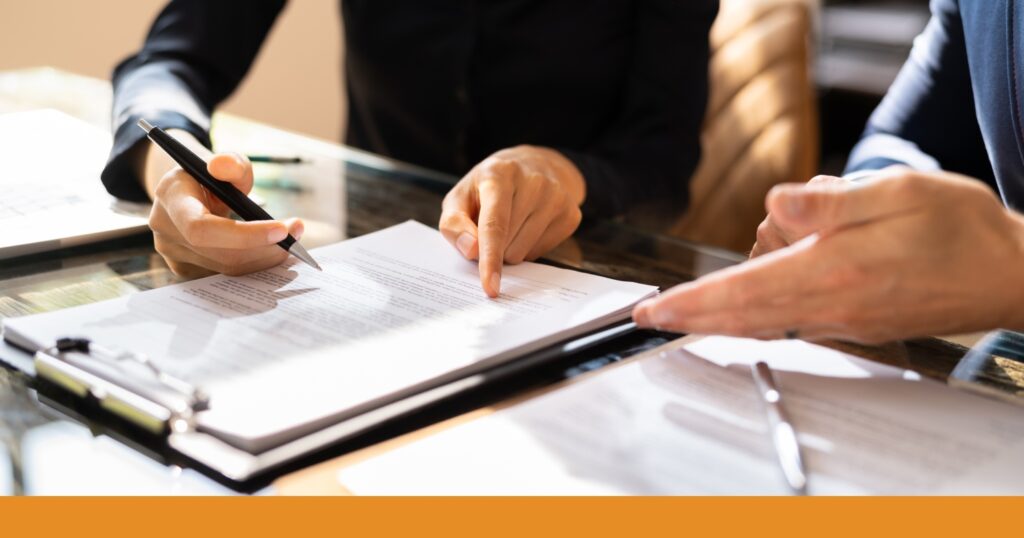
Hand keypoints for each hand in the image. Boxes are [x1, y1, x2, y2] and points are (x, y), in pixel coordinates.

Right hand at [141, 131, 303, 277]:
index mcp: (170, 199)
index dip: (243, 235)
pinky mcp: (187, 269)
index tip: (282, 230)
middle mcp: (165, 231)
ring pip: (227, 267)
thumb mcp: (225, 162)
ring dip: (266, 257)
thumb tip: (225, 166)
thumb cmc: (212, 176)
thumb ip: (231, 163)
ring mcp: (173, 254)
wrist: (191, 193)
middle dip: (265, 247)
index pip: (202, 228)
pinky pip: (227, 273)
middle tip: (297, 234)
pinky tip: (274, 251)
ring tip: (292, 240)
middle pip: (220, 254)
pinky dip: (255, 264)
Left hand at [439, 145, 584, 296]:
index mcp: (499, 174)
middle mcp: (533, 182)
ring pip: (523, 253)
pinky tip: (529, 225)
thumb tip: (471, 251)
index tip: (490, 287)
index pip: (495, 224)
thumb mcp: (460, 197)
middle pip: (507, 244)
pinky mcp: (571, 214)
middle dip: (492, 247)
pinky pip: (540, 254)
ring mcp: (557, 197)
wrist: (534, 166)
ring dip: (509, 249)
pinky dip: (528, 248)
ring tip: (511, 223)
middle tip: (491, 225)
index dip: (490, 258)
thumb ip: (453, 224)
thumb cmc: (488, 187)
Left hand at [633, 169, 1023, 343]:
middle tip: (647, 318)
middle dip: (689, 318)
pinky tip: (740, 306)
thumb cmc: (959, 228)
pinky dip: (753, 316)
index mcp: (836, 269)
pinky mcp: (851, 324)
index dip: (692, 302)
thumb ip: (831, 202)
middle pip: (742, 316)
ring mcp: (841, 321)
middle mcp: (833, 304)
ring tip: (696, 299)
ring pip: (763, 322)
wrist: (1007, 273)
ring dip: (720, 313)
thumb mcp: (899, 191)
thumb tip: (775, 204)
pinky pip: (788, 323)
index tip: (653, 311)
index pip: (744, 290)